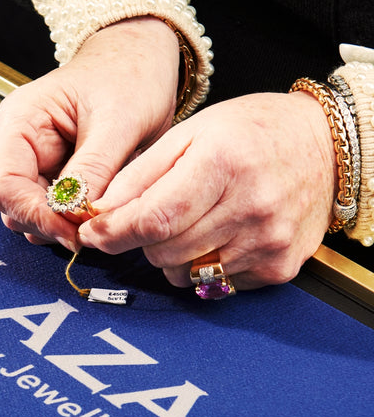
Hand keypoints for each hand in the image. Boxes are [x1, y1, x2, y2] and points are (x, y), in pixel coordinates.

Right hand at [0, 17, 179, 250]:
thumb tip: (75, 213)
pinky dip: (71, 220)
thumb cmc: (130, 75)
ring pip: (29, 213)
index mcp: (20, 122)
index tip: (73, 229)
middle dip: (47, 223)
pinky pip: (52, 210)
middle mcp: (19, 144)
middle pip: (11, 204)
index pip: (2, 185)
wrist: (143, 60)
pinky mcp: (55, 175)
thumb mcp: (118, 121)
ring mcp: (35, 162)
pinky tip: (96, 214)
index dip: (33, 213)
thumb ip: (93, 168)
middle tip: (89, 231)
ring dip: (59, 225)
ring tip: (96, 221)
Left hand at [78, 91, 336, 288]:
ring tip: (191, 222)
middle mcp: (251, 207)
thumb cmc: (250, 132)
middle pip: (164, 251)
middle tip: (149, 218)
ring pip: (186, 274)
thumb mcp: (188, 133)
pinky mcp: (278, 267)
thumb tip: (99, 211)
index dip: (114, 232)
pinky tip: (219, 235)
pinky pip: (217, 284)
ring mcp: (268, 242)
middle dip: (142, 240)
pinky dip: (204, 265)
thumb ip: (139, 175)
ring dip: (172, 255)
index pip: (153, 219)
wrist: (324, 145)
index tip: (92, 234)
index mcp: (223, 164)